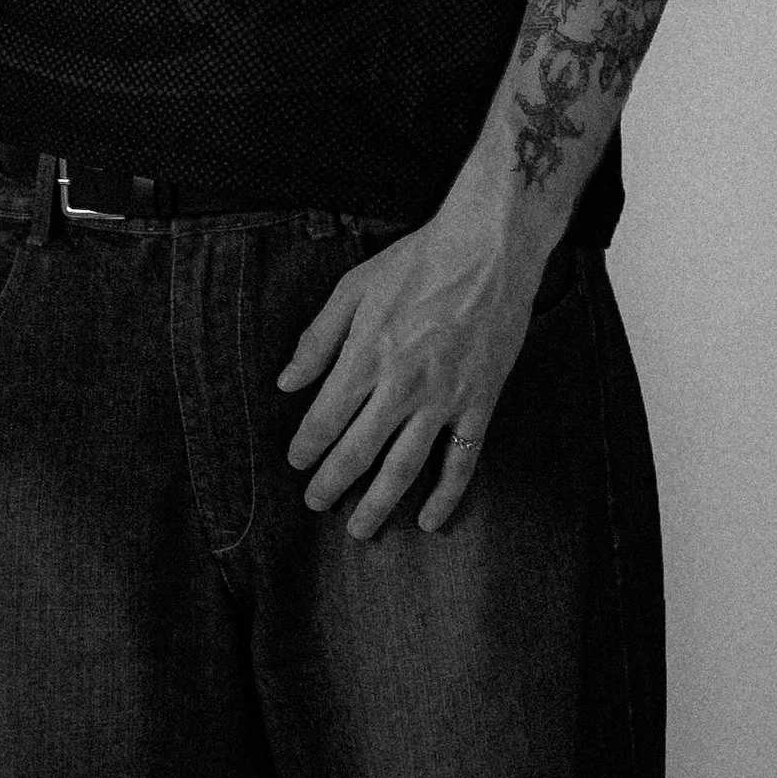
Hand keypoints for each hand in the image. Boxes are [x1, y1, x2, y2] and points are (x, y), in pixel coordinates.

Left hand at [279, 215, 545, 539]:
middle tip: (315, 504)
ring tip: (359, 529)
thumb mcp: (354, 287)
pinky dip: (446, 494)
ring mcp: (444, 398)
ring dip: (378, 503)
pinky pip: (462, 459)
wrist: (491, 247)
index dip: (306, 447)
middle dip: (331, 484)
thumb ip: (318, 338)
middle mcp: (401, 385)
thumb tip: (286, 381)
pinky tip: (430, 520)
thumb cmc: (419, 260)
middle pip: (357, 452)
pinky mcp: (480, 401)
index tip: (296, 461)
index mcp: (366, 356)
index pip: (325, 419)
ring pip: (404, 467)